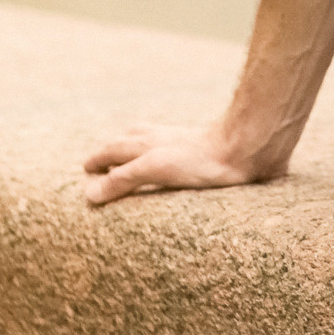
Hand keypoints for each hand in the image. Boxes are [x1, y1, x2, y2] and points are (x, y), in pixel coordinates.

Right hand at [81, 123, 278, 205]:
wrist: (247, 147)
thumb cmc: (202, 158)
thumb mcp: (155, 168)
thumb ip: (122, 179)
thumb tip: (89, 194)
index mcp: (145, 143)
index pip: (112, 151)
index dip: (98, 161)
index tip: (86, 170)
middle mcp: (160, 140)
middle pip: (129, 142)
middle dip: (112, 152)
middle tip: (100, 164)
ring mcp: (181, 144)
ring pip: (150, 143)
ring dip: (136, 151)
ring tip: (131, 159)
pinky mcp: (201, 154)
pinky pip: (172, 153)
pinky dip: (161, 156)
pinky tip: (173, 166)